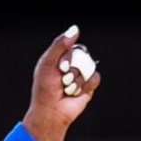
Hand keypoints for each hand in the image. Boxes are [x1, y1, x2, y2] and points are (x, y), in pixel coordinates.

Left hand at [23, 26, 101, 140]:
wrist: (50, 111)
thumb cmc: (45, 88)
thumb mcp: (48, 62)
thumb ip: (60, 44)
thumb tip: (76, 28)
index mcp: (62, 56)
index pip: (74, 47)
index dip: (69, 57)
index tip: (60, 68)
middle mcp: (72, 64)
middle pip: (83, 56)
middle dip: (72, 69)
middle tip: (63, 81)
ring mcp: (81, 75)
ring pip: (89, 67)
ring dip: (76, 80)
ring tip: (68, 89)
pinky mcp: (89, 87)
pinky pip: (95, 78)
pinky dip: (85, 85)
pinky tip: (76, 92)